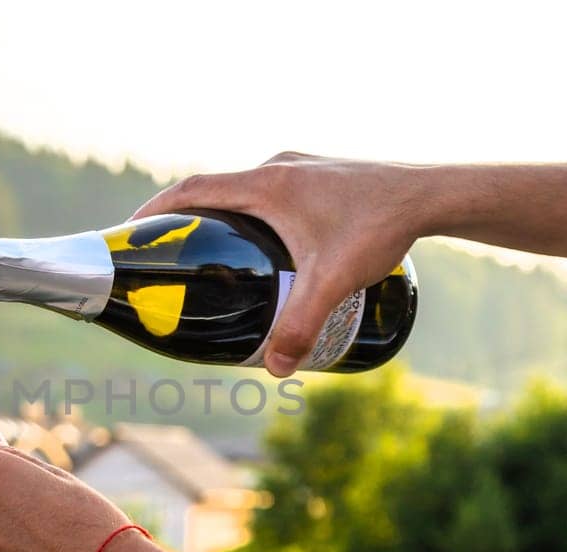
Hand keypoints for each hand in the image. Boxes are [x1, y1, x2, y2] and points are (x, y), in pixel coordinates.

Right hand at [131, 152, 430, 376]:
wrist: (434, 195)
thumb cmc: (382, 227)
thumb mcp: (335, 281)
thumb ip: (301, 325)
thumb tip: (274, 369)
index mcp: (266, 183)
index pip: (191, 189)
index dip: (156, 211)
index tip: (132, 233)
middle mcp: (277, 168)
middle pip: (213, 191)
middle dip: (187, 223)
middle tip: (171, 258)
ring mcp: (300, 169)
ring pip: (245, 192)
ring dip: (224, 218)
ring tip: (216, 258)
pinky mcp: (320, 176)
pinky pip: (271, 192)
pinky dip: (254, 214)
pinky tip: (268, 246)